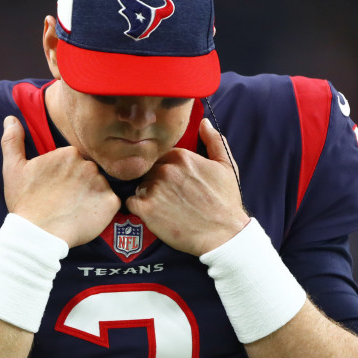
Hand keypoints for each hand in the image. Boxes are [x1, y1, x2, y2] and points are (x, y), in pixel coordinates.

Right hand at [0, 116, 119, 246]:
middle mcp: (88, 164)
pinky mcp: (110, 203)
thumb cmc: (24, 202)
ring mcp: (101, 183)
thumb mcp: (13, 169)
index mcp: (69, 152)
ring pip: (100, 185)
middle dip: (80, 182)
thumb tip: (10, 119)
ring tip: (74, 209)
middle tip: (64, 199)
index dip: (66, 174)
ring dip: (92, 194)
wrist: (36, 235)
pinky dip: (103, 208)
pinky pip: (112, 201)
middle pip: (89, 171)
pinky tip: (86, 215)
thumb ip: (13, 141)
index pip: (75, 159)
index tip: (56, 187)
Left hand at [125, 118, 250, 255]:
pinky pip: (131, 202)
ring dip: (146, 193)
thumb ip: (214, 141)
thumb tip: (204, 122)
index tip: (172, 180)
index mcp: (181, 156)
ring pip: (139, 184)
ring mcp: (154, 189)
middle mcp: (165, 169)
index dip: (165, 167)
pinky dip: (138, 207)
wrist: (223, 235)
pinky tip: (151, 213)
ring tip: (162, 205)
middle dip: (154, 179)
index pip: (160, 155)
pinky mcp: (146, 209)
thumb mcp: (226, 166)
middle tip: (167, 195)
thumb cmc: (226, 201)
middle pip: (148, 169)